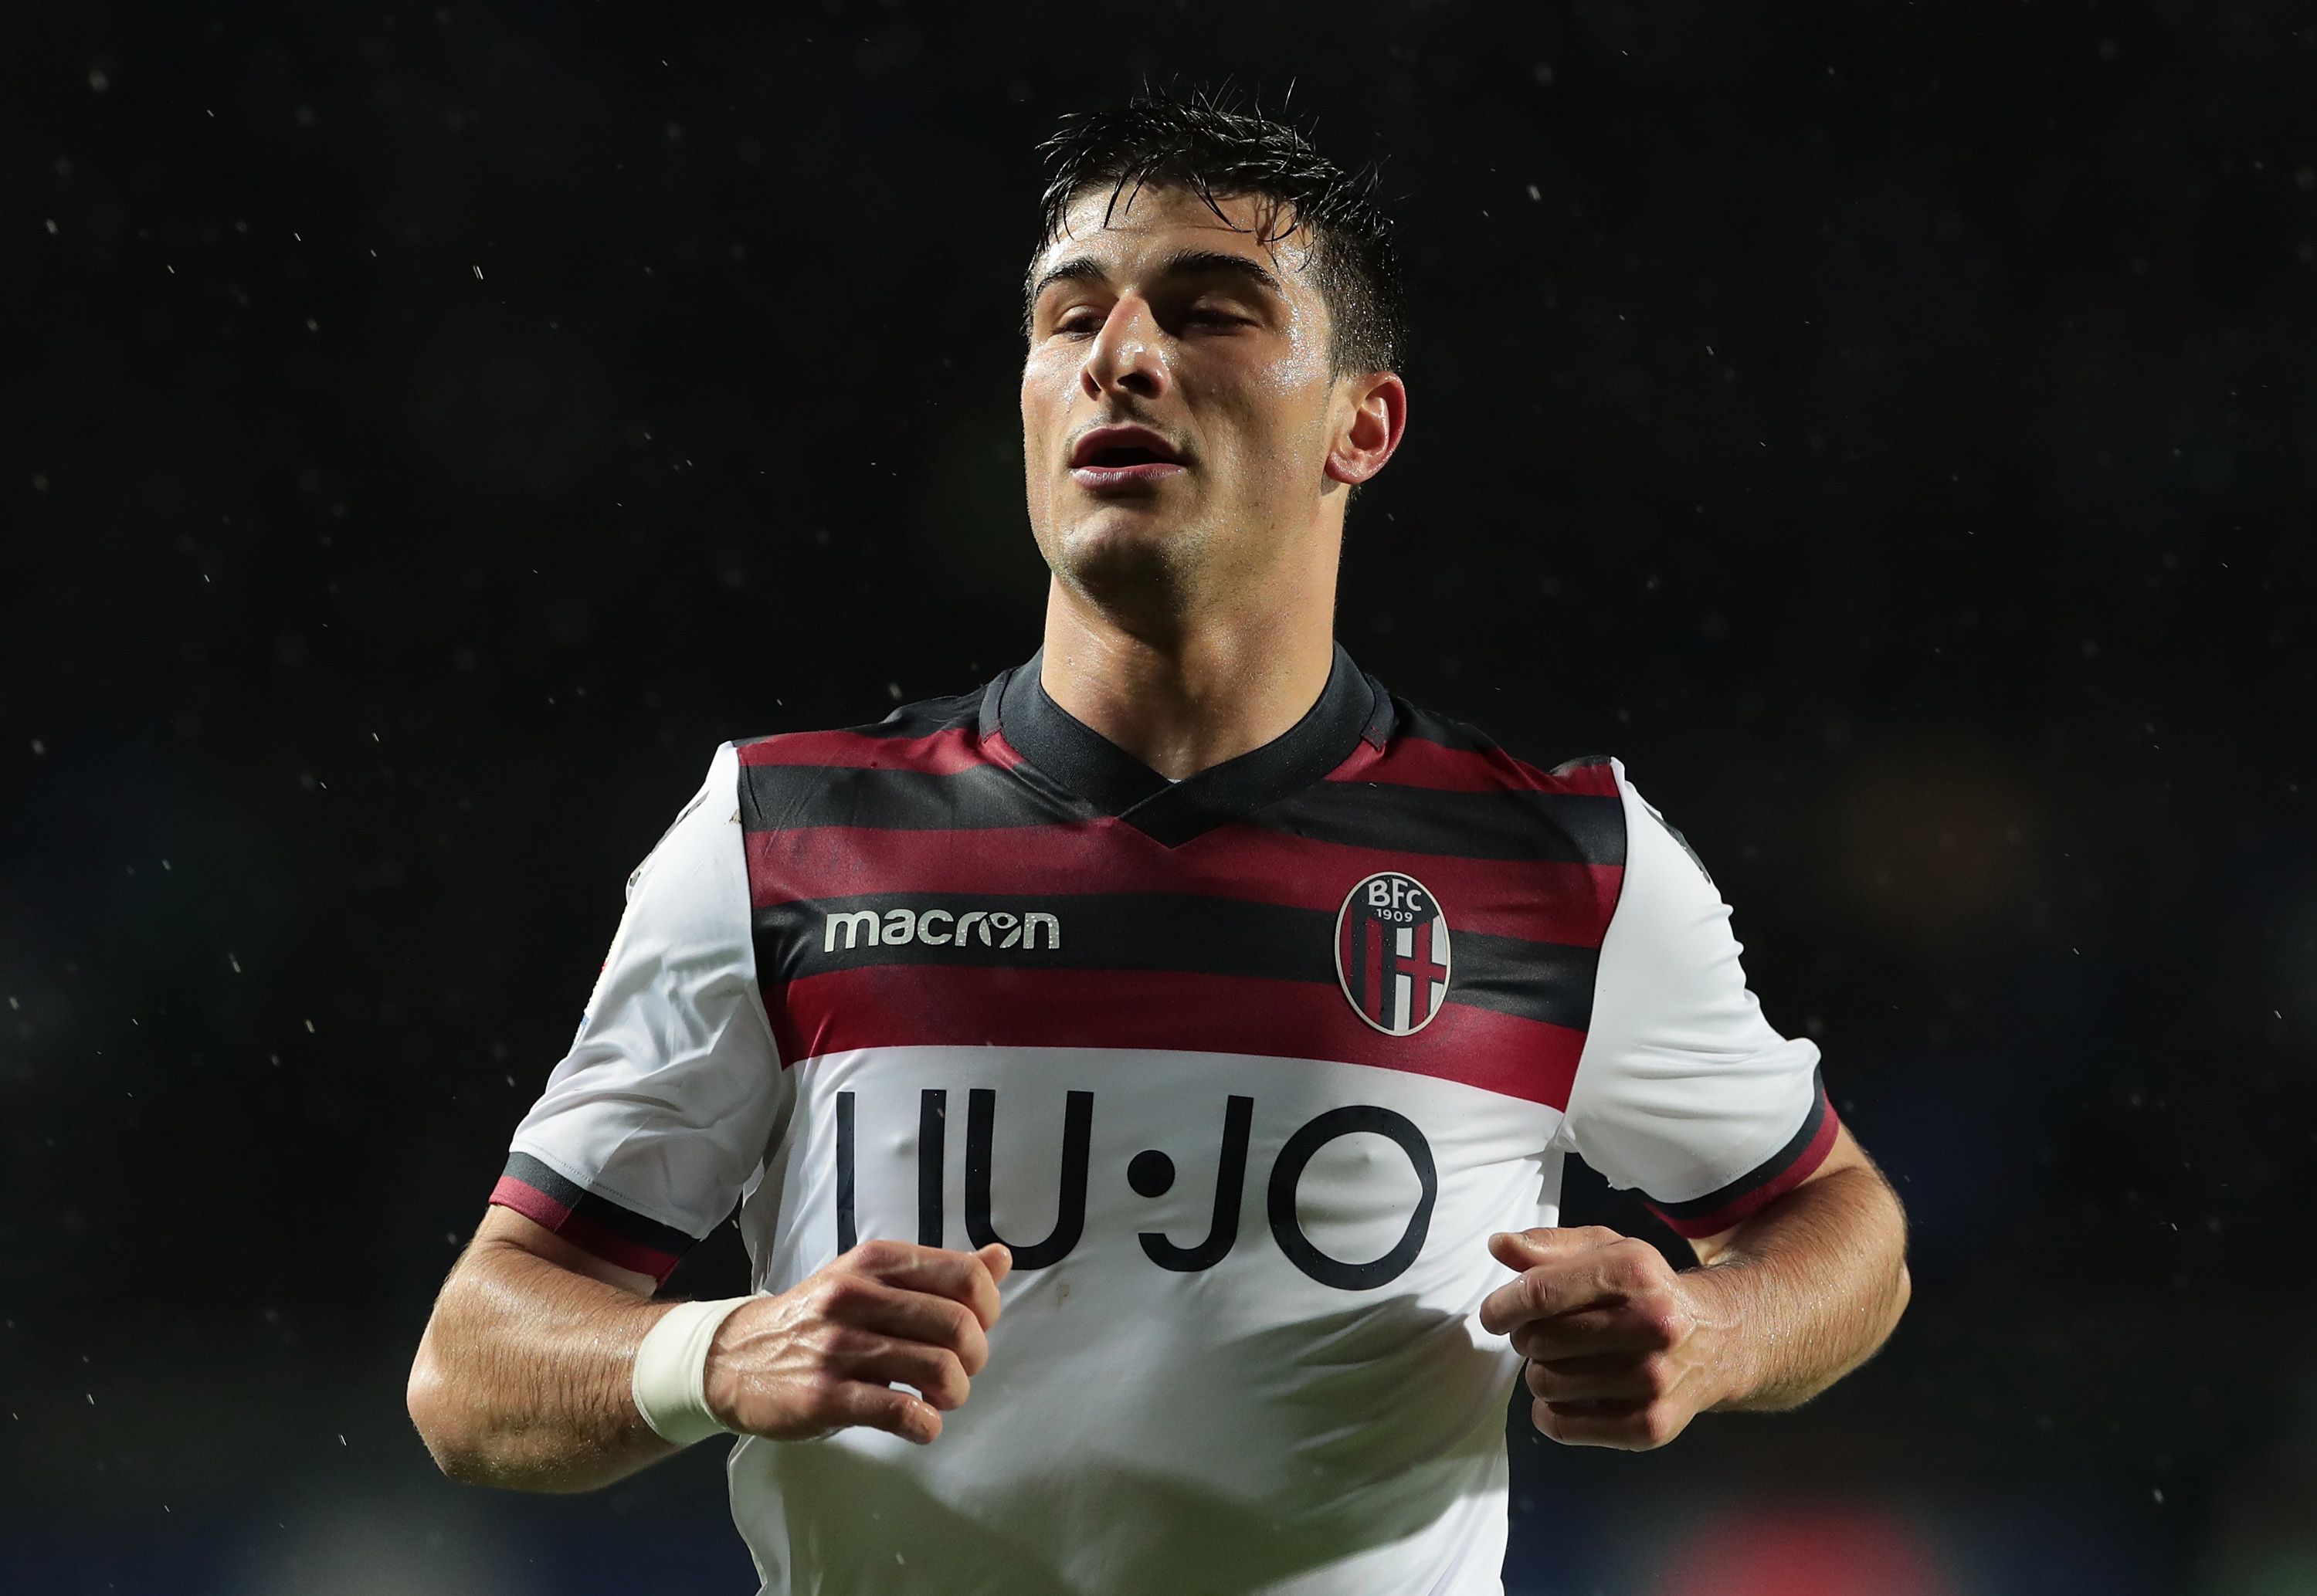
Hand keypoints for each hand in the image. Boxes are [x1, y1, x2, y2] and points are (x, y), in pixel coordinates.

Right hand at [703, 1239, 1010, 1445]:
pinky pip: (899, 1412)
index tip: (975, 1330)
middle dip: (975, 1358)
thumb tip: (1001, 1258)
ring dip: (954, 1394)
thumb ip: (938, 1273)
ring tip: (939, 1399)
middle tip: (959, 1371)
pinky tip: (921, 1424)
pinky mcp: (823, 1396)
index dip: (988, 1310)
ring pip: (937, 1368)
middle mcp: (857, 1296)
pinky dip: (926, 1425)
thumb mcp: (871, 1279)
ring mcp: (838, 1346)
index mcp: (876, 1262)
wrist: (733, 1356)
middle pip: (959, 1326)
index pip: (965, 1276)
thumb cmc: (817, 1318)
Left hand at [1480, 1226, 1734, 1450]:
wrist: (1719, 1341)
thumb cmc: (1647, 1290)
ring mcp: (1654, 1380)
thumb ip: (1550, 1246)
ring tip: (1565, 1360)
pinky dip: (1550, 1412)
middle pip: (1539, 1340)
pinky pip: (1563, 1425)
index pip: (1541, 1293)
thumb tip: (1499, 1245)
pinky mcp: (1651, 1426)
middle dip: (1525, 1336)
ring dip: (1540, 1372)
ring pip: (1545, 1383)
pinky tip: (1569, 1394)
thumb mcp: (1608, 1250)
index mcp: (1633, 1272)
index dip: (1503, 1306)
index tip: (1495, 1314)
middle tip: (1544, 1333)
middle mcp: (1651, 1325)